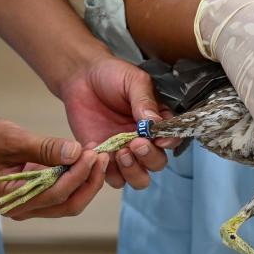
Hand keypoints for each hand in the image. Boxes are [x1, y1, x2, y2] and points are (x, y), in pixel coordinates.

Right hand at [0, 116, 107, 218]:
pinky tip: (86, 157)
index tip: (93, 153)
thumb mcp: (11, 138)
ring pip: (69, 200)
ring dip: (86, 179)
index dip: (79, 174)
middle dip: (89, 181)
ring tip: (98, 155)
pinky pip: (62, 191)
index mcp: (12, 199)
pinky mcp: (35, 193)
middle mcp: (23, 208)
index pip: (57, 193)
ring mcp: (30, 203)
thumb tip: (75, 152)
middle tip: (102, 156)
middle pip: (68, 204)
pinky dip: (77, 177)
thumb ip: (44, 148)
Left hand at [59, 54, 179, 188]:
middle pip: (157, 164)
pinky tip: (98, 151)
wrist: (81, 76)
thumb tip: (156, 124)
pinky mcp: (103, 158)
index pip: (172, 140)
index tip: (158, 139)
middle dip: (149, 158)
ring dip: (133, 171)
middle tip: (135, 143)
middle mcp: (145, 141)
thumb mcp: (134, 82)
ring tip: (121, 153)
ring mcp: (124, 152)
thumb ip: (145, 102)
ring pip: (138, 178)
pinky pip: (111, 177)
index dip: (169, 143)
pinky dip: (107, 171)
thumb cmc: (112, 75)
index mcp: (158, 123)